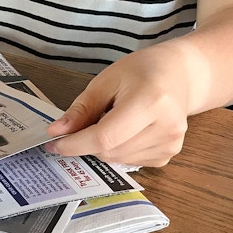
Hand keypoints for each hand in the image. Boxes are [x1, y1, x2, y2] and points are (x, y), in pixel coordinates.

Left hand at [44, 45, 190, 166]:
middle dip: (86, 143)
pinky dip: (117, 150)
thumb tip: (56, 132)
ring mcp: (170, 144)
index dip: (74, 144)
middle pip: (110, 151)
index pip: (104, 136)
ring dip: (102, 147)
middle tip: (81, 124)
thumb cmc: (141, 72)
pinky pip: (129, 161)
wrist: (179, 75)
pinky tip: (125, 129)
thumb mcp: (106, 81)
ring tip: (110, 120)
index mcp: (150, 101)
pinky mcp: (168, 154)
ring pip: (117, 159)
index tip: (53, 143)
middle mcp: (166, 127)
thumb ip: (82, 109)